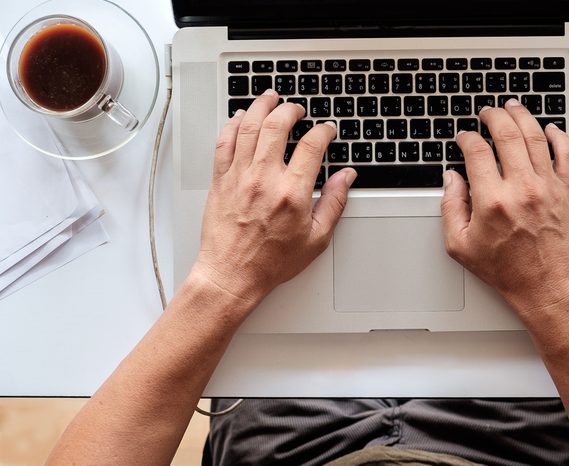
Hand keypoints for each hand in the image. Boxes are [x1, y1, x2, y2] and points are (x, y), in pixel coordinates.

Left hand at [192, 90, 356, 309]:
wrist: (231, 275)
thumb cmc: (270, 262)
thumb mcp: (316, 238)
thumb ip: (334, 203)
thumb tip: (346, 178)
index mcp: (292, 193)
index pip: (312, 146)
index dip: (323, 131)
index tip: (326, 130)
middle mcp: (264, 179)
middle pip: (277, 125)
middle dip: (291, 110)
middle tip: (298, 109)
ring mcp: (239, 176)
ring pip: (248, 126)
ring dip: (261, 106)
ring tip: (270, 98)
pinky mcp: (220, 180)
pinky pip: (224, 142)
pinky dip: (232, 124)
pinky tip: (240, 117)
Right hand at [441, 99, 568, 316]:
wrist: (544, 286)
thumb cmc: (505, 269)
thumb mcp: (460, 245)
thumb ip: (451, 207)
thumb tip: (451, 179)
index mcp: (492, 201)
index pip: (477, 152)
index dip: (467, 138)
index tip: (464, 138)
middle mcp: (521, 189)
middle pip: (507, 135)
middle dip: (493, 117)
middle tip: (487, 113)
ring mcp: (547, 187)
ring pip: (535, 137)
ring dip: (522, 117)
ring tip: (512, 108)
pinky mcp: (566, 191)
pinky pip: (566, 153)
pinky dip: (559, 135)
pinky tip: (549, 128)